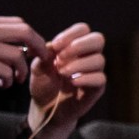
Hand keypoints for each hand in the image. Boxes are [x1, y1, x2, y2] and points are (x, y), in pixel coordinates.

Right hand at [0, 16, 54, 104]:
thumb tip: (17, 46)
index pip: (19, 23)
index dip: (33, 36)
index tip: (38, 49)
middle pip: (25, 31)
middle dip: (39, 47)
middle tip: (42, 60)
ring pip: (18, 54)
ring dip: (21, 69)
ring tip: (14, 79)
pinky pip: (6, 70)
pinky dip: (9, 79)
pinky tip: (2, 84)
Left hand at [27, 23, 107, 138]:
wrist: (45, 109)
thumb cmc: (44, 85)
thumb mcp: (38, 67)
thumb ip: (45, 54)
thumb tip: (51, 46)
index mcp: (75, 47)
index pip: (83, 29)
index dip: (70, 35)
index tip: (54, 46)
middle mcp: (88, 56)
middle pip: (98, 39)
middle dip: (79, 46)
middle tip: (61, 58)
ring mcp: (94, 72)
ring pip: (99, 59)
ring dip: (78, 64)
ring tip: (61, 72)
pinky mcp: (97, 88)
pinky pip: (100, 78)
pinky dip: (85, 78)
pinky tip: (71, 82)